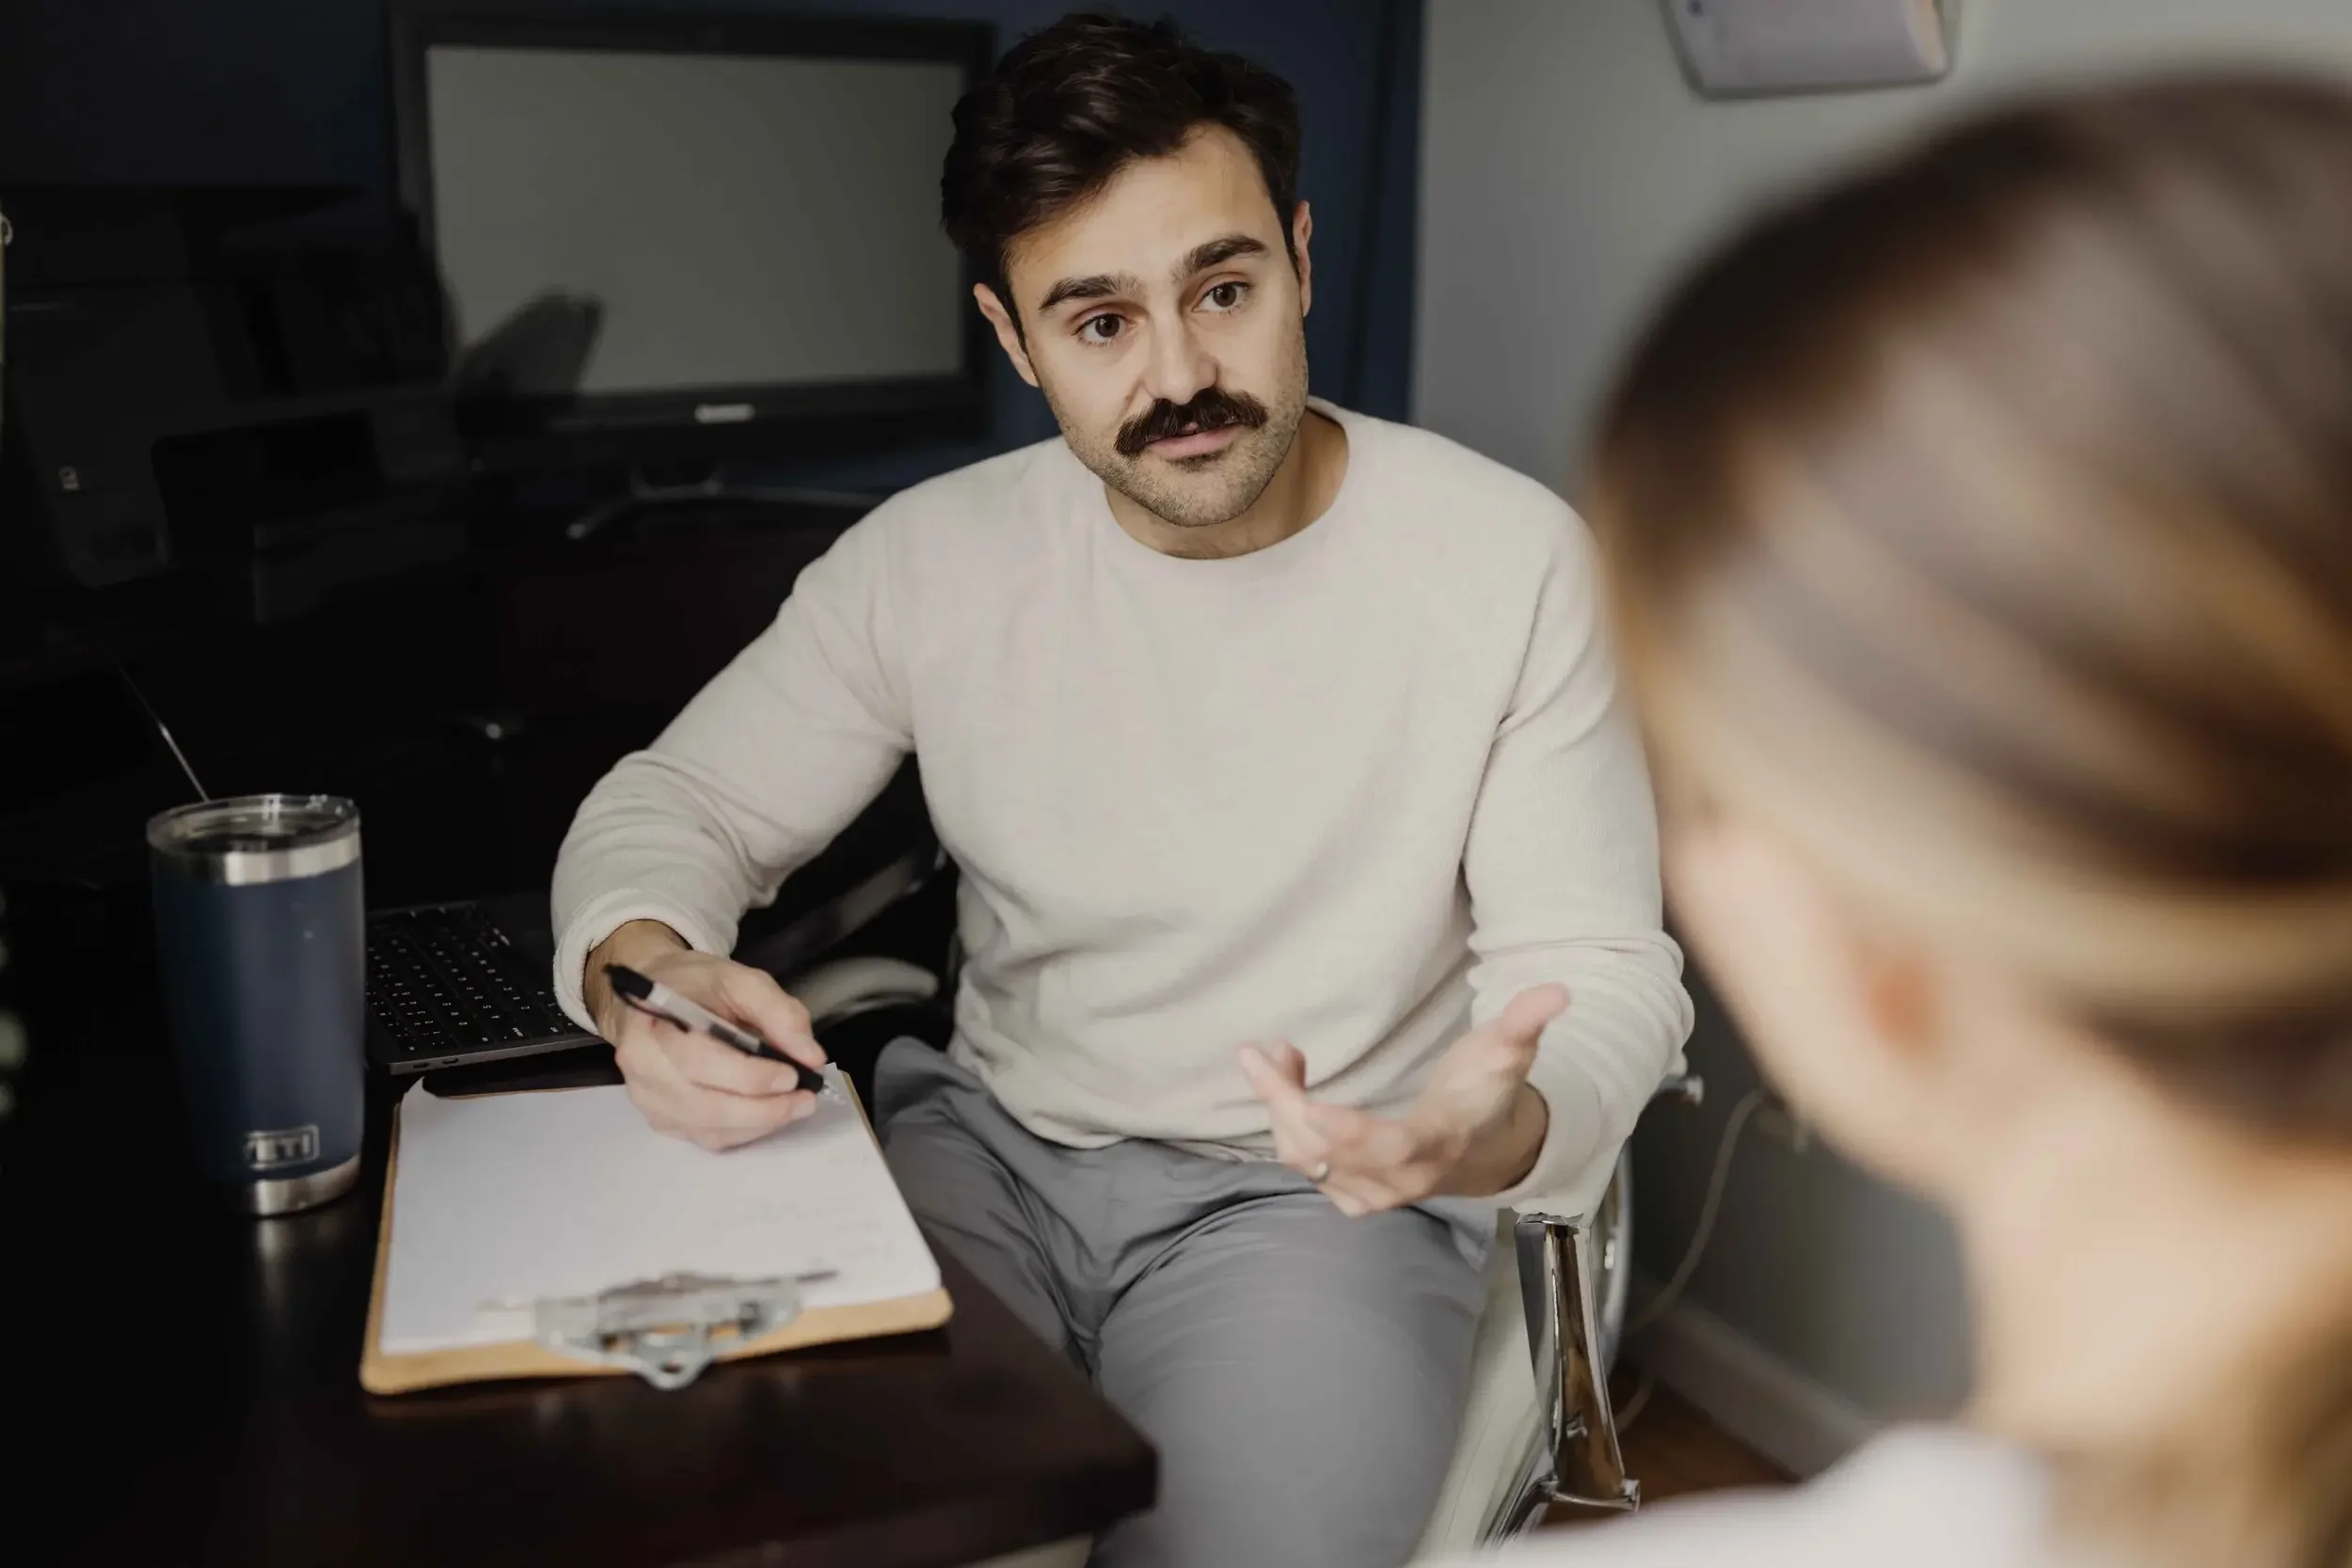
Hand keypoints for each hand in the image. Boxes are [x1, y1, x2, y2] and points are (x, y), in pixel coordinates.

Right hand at [585, 920, 828, 1150]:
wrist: (649, 999)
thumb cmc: (695, 987)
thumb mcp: (739, 979)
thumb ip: (777, 1012)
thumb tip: (811, 1057)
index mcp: (653, 1023)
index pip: (700, 1061)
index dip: (750, 1075)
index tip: (793, 1074)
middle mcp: (643, 1067)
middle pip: (703, 1105)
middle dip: (762, 1109)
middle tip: (805, 1101)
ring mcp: (648, 1099)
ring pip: (707, 1129)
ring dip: (758, 1124)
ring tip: (795, 1107)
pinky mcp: (660, 1119)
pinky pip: (706, 1138)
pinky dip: (743, 1132)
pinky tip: (767, 1115)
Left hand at [1237, 984, 1567, 1215]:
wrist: (1485, 1151)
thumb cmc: (1489, 1092)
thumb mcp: (1509, 1053)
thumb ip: (1527, 1022)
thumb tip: (1559, 991)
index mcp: (1436, 1144)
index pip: (1391, 1150)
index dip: (1350, 1134)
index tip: (1310, 1106)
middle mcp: (1400, 1180)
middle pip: (1327, 1153)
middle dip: (1284, 1103)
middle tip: (1260, 1052)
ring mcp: (1371, 1193)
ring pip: (1304, 1158)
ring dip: (1278, 1106)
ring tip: (1276, 1055)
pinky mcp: (1349, 1194)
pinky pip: (1302, 1161)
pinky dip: (1284, 1122)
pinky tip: (1288, 1079)